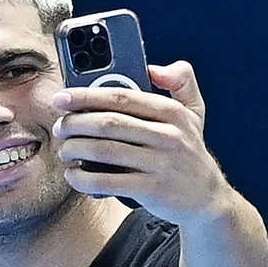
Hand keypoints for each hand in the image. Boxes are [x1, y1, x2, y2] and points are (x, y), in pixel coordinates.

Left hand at [50, 62, 229, 226]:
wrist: (208, 199)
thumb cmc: (189, 153)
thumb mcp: (195, 112)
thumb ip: (181, 81)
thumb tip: (154, 67)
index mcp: (172, 112)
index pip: (121, 97)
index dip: (85, 96)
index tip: (62, 98)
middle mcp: (168, 136)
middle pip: (107, 124)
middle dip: (74, 124)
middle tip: (60, 128)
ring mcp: (160, 164)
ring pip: (103, 151)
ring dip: (74, 149)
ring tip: (64, 150)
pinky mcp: (152, 190)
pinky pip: (107, 181)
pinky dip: (83, 178)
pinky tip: (74, 175)